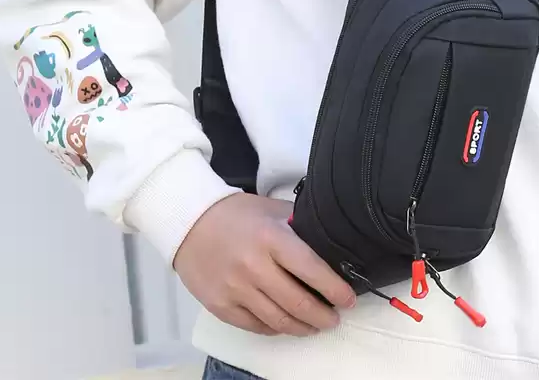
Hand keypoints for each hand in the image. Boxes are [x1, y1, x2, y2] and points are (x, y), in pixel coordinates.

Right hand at [174, 194, 356, 336]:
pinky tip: (286, 325)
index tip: (348, 298)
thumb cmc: (237, 214)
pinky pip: (255, 326)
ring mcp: (235, 289)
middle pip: (297, 303)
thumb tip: (329, 244)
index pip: (311, 269)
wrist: (190, 222)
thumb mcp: (272, 210)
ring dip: (303, 327)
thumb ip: (299, 226)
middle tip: (335, 317)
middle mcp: (254, 266)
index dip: (334, 288)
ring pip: (278, 321)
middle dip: (323, 315)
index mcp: (271, 238)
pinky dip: (275, 329)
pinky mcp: (220, 306)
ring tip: (315, 325)